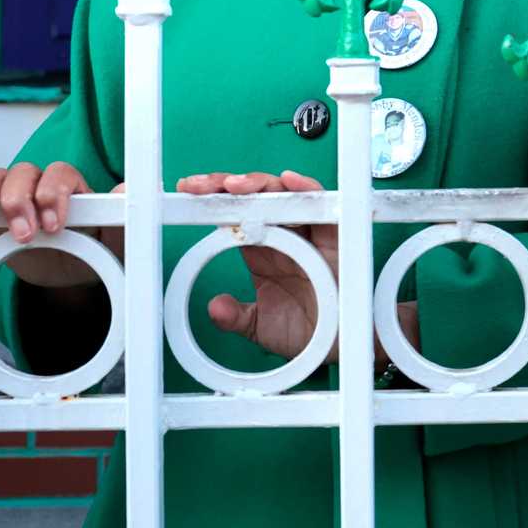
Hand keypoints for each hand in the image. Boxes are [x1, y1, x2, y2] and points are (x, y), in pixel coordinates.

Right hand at [0, 162, 122, 287]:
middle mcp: (38, 184)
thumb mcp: (111, 245)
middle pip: (23, 172)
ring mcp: (11, 196)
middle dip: (20, 201)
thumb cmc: (93, 252)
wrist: (67, 275)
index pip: (59, 173)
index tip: (54, 226)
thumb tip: (126, 190)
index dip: (53, 194)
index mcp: (71, 186)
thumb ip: (122, 221)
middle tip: (24, 235)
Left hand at [175, 170, 417, 369]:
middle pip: (252, 196)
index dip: (209, 202)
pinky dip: (306, 188)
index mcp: (261, 250)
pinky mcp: (335, 233)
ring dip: (257, 184)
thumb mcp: (261, 328)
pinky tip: (287, 180)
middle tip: (197, 187)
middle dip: (222, 185)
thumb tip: (214, 307)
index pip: (232, 215)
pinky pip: (322, 202)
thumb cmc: (309, 332)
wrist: (343, 346)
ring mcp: (308, 231)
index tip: (184, 194)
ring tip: (233, 185)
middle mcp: (283, 234)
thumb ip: (237, 318)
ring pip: (281, 192)